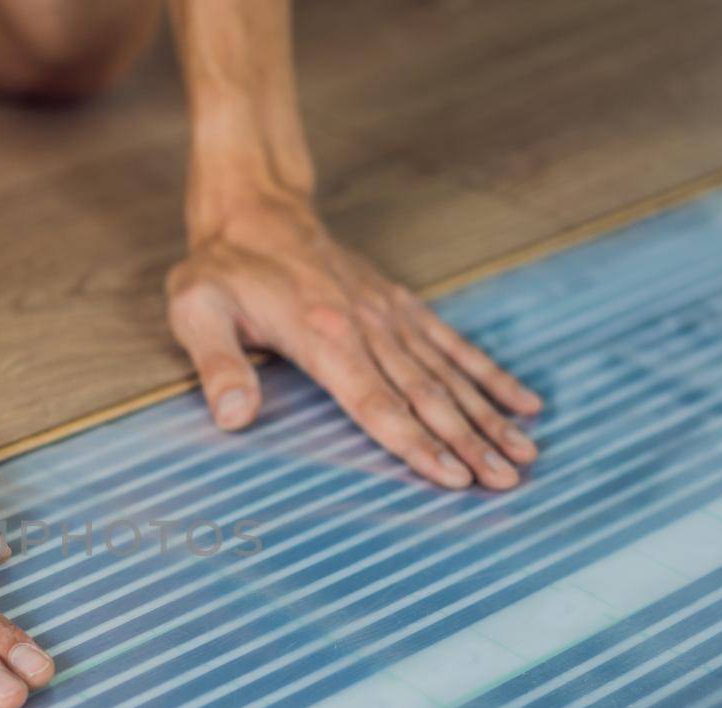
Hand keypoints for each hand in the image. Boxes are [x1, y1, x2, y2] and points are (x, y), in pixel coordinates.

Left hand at [166, 192, 543, 489]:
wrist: (257, 210)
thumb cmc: (221, 269)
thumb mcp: (197, 311)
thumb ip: (217, 365)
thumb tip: (231, 418)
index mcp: (321, 334)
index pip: (375, 402)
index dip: (414, 443)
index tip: (452, 478)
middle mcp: (366, 326)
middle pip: (425, 395)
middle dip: (468, 442)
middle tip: (505, 482)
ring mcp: (389, 315)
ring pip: (448, 375)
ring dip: (488, 417)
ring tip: (524, 456)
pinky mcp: (401, 305)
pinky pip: (453, 344)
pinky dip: (490, 375)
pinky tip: (523, 404)